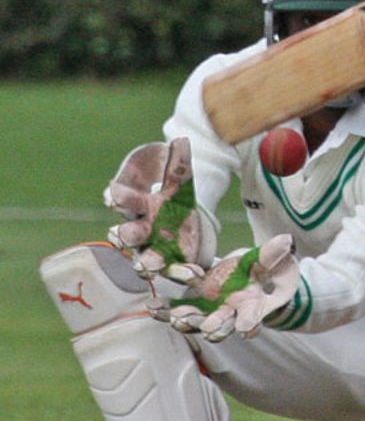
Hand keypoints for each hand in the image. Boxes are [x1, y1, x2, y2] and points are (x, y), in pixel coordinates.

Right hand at [104, 138, 215, 280]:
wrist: (187, 188)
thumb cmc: (167, 171)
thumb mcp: (171, 162)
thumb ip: (174, 158)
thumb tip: (176, 146)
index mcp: (134, 201)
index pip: (121, 202)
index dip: (119, 199)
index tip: (116, 196)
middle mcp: (141, 225)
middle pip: (127, 235)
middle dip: (126, 236)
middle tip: (125, 236)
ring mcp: (158, 242)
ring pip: (146, 258)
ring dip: (147, 263)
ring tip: (150, 265)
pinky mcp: (180, 253)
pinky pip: (177, 267)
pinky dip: (182, 272)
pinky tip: (192, 274)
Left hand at [151, 235, 298, 341]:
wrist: (256, 273)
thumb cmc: (270, 270)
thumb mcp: (276, 260)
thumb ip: (274, 254)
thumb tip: (286, 241)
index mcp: (253, 306)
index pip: (253, 317)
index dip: (250, 321)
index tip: (245, 327)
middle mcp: (231, 313)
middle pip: (222, 324)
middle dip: (215, 327)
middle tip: (208, 329)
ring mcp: (211, 307)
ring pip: (197, 319)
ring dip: (186, 320)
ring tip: (176, 317)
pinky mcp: (196, 298)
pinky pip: (177, 306)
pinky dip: (165, 309)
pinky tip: (152, 306)